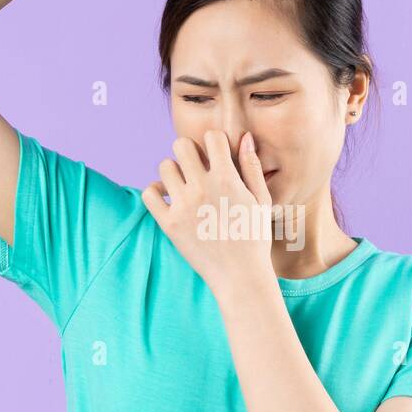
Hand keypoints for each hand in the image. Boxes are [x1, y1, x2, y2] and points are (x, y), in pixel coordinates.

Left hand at [143, 130, 275, 297]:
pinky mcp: (169, 223)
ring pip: (164, 166)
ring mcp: (183, 205)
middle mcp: (202, 187)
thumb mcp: (262, 200)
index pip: (211, 137)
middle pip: (181, 145)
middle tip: (196, 168)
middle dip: (190, 152)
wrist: (240, 275)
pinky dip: (155, 191)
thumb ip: (252, 167)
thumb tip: (245, 137)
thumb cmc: (255, 237)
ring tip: (183, 185)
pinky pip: (149, 193)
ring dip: (173, 172)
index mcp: (227, 178)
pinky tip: (168, 198)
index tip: (217, 157)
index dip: (215, 143)